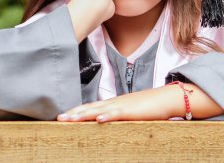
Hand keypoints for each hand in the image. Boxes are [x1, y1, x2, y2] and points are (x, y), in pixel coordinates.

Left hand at [57, 85, 182, 122]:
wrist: (165, 98)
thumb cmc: (149, 107)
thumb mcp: (129, 114)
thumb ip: (117, 118)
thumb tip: (106, 125)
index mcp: (111, 104)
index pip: (89, 107)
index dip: (76, 112)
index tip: (63, 117)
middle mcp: (112, 103)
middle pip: (88, 107)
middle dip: (73, 113)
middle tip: (58, 119)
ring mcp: (121, 106)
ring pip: (98, 110)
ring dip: (82, 114)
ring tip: (69, 119)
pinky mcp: (131, 111)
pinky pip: (117, 113)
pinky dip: (107, 116)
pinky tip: (98, 120)